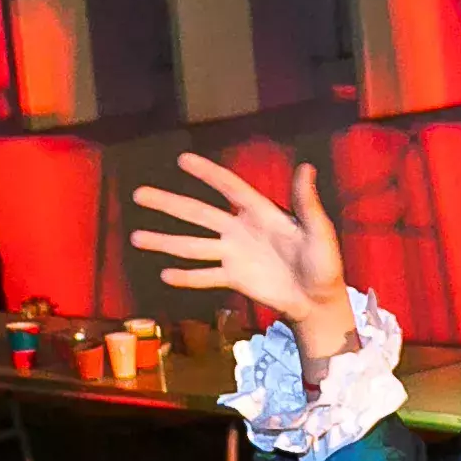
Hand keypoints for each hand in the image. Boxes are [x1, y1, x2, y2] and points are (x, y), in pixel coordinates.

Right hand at [129, 154, 353, 362]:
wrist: (318, 300)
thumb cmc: (324, 262)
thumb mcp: (319, 231)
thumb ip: (306, 202)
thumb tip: (306, 166)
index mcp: (260, 212)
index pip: (228, 187)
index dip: (206, 173)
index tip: (182, 160)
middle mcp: (240, 229)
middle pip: (198, 213)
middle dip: (168, 204)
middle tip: (139, 194)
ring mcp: (234, 255)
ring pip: (192, 245)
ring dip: (164, 242)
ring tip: (136, 237)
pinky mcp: (233, 279)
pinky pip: (204, 276)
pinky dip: (185, 277)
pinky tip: (164, 274)